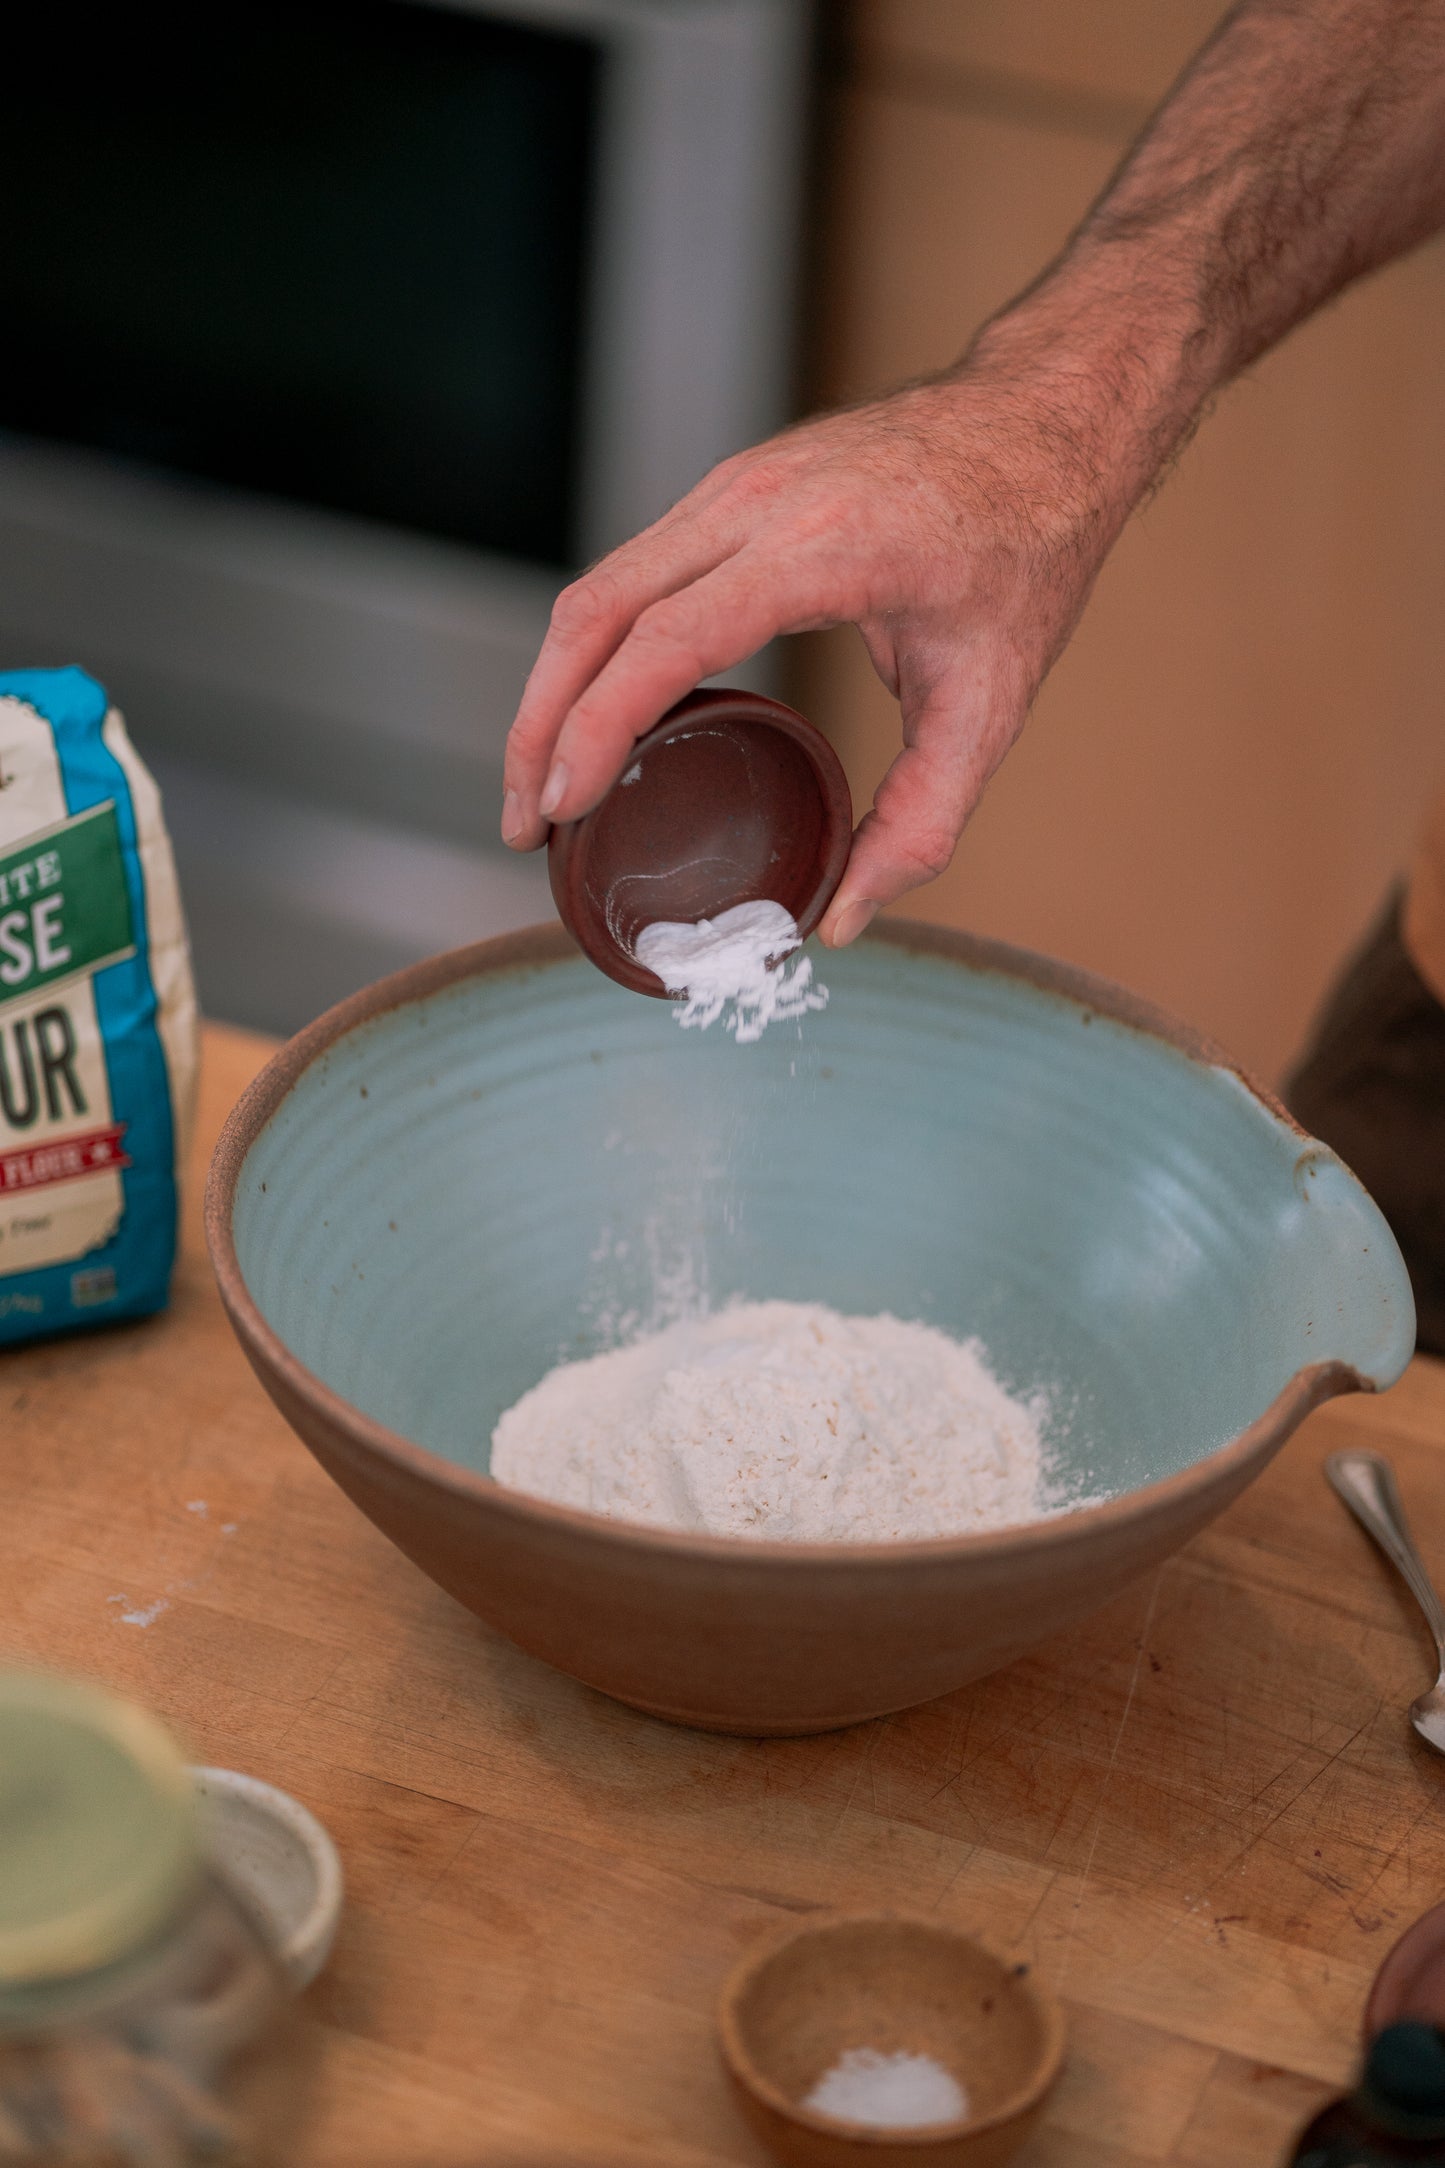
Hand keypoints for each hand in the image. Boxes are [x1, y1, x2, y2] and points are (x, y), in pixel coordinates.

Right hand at [500, 361, 1133, 945]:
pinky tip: (593, 720)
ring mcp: (733, 486)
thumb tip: (843, 917)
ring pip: (597, 589)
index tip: (562, 810)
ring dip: (552, 689)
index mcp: (818, 548)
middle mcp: (756, 503)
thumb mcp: (992, 701)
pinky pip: (631, 572)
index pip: (662, 643)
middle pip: (594, 613)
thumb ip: (922, 818)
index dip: (596, 731)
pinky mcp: (729, 492)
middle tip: (524, 827)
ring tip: (540, 790)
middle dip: (539, 726)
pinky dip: (593, 652)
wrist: (1046, 418)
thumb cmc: (1027, 546)